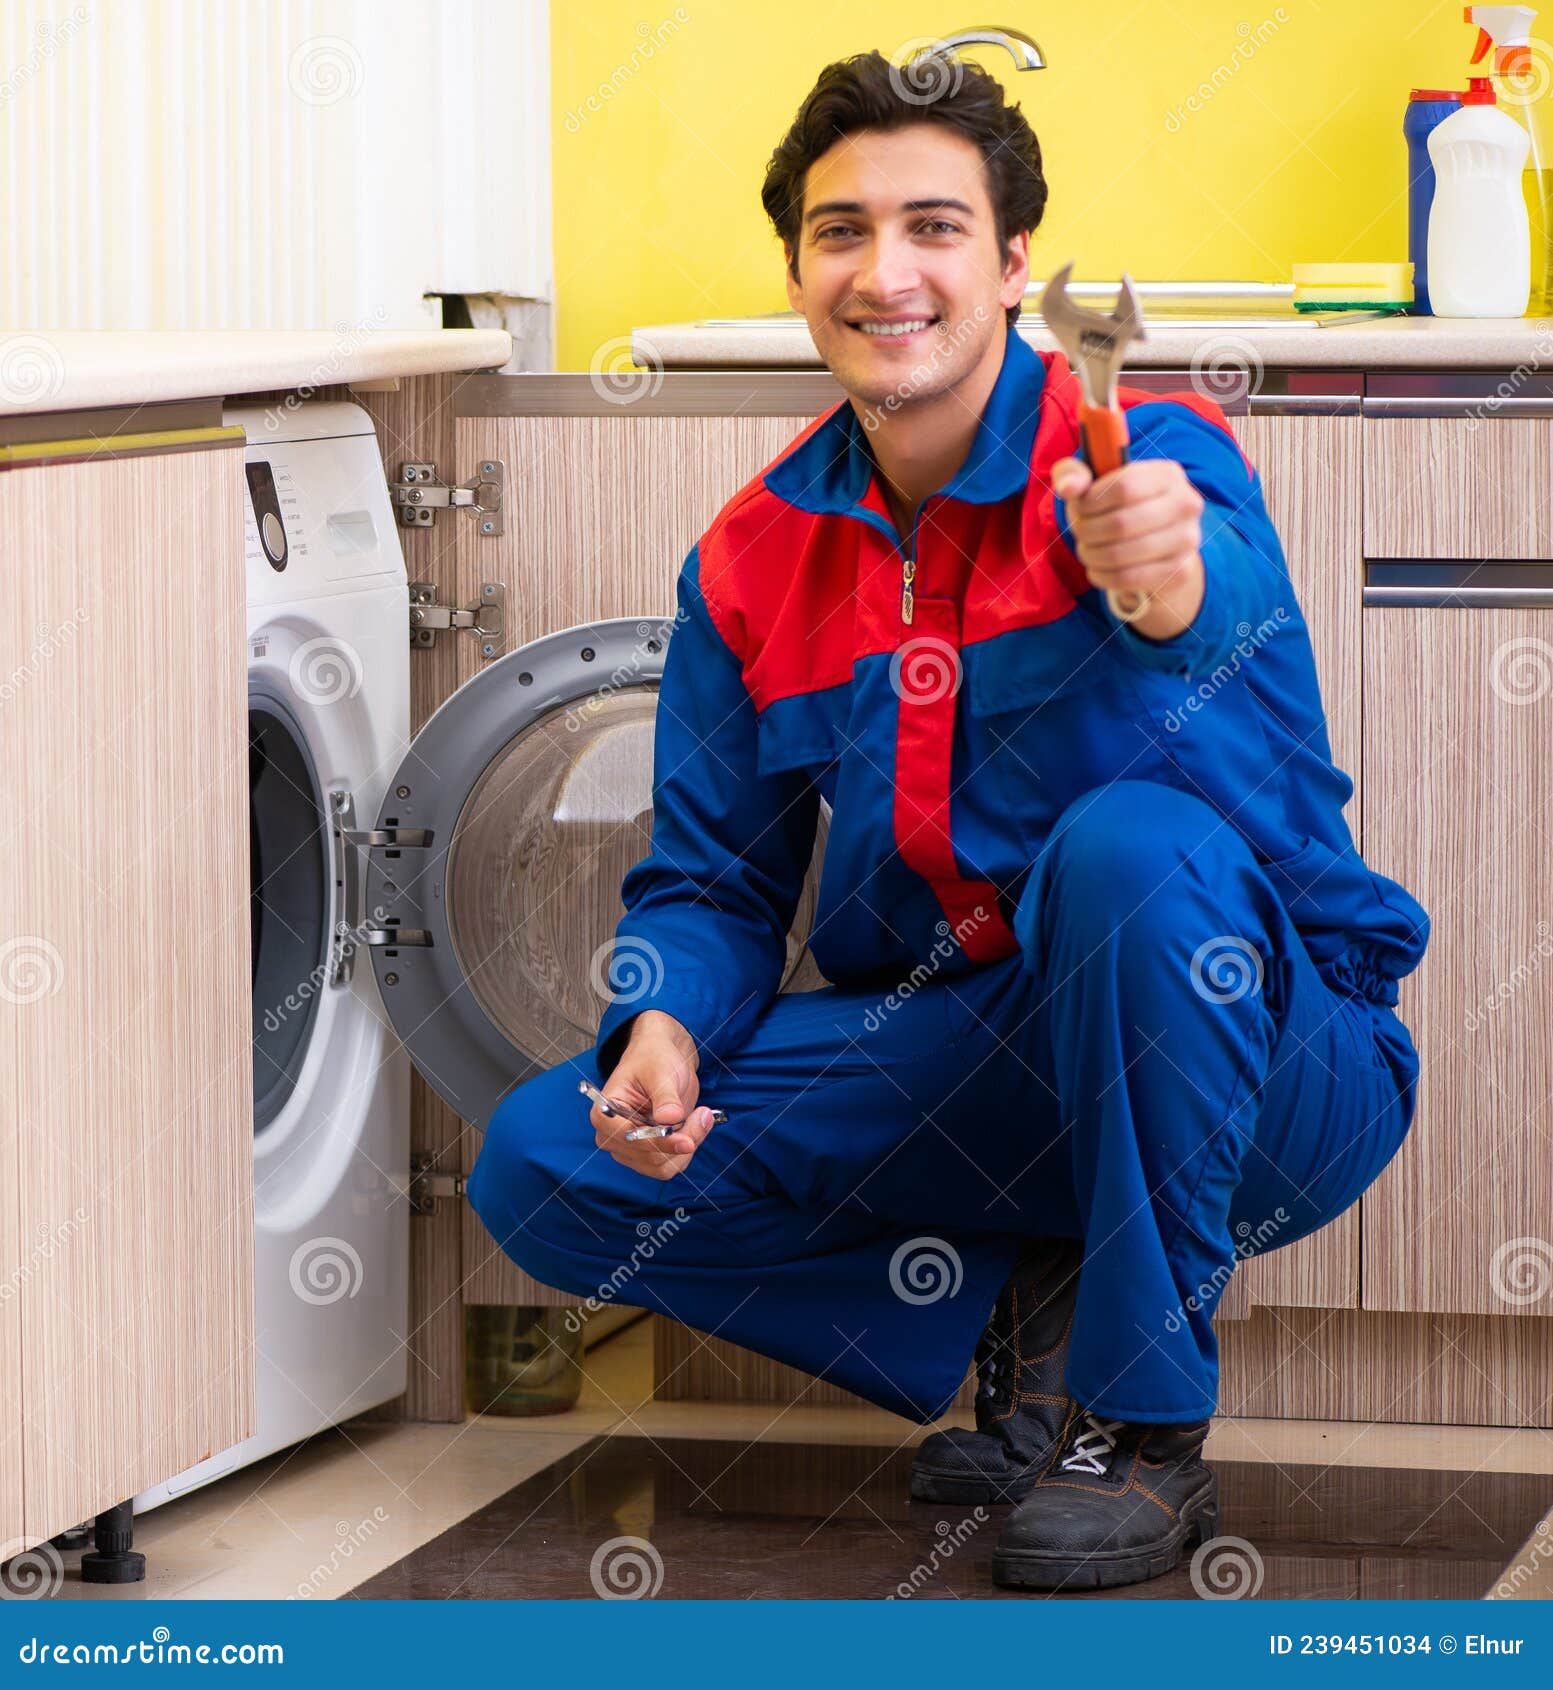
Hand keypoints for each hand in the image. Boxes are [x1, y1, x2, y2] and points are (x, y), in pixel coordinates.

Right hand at [589, 1011, 717, 1180]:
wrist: (664, 1060)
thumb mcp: (661, 1071)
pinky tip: (696, 1124)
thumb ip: (665, 1097)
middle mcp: (613, 1137)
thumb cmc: (655, 1060)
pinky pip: (672, 1164)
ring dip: (688, 1144)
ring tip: (701, 1116)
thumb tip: (670, 1119)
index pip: (628, 1140)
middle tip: (704, 1115)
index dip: (657, 1143)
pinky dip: (689, 1147)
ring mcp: (631, 1149)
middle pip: (649, 1157)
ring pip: (663, 1166)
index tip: (686, 1140)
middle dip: (681, 1139)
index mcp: (605, 1114)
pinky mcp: (650, 1153)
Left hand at [1052, 456, 1205, 641]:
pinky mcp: (1180, 571)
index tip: (1079, 509)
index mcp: (1167, 474)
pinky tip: (1097, 569)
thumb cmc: (1117, 508)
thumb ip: (1073, 474)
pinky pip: (1128, 578)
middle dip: (1087, 531)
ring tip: (1087, 550)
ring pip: (1122, 554)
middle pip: (1120, 524)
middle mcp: (1186, 503)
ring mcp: (1188, 539)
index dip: (1090, 502)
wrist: (1156, 547)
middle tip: (1080, 533)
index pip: (1123, 487)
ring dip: (1092, 554)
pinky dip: (1102, 575)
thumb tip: (1068, 488)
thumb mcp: (1094, 484)